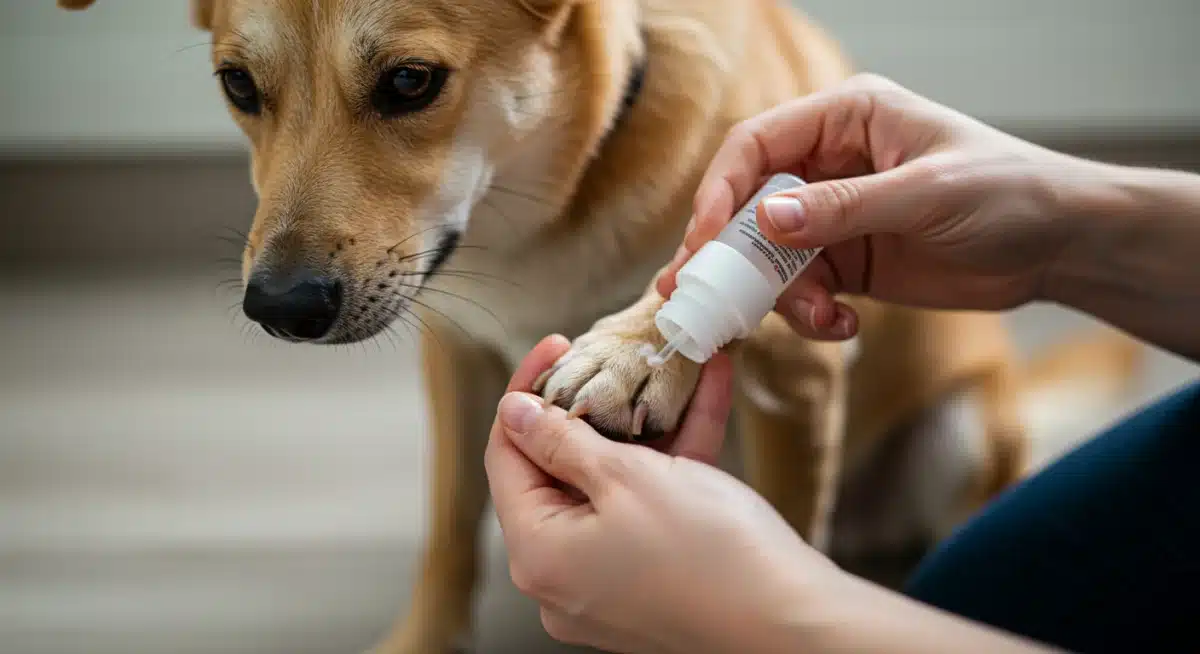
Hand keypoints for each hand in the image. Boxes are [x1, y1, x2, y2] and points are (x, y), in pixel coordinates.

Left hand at [484, 336, 842, 653]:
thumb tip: (514, 412)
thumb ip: (562, 440)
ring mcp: (607, 581)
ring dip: (641, 426)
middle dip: (593, 407)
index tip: (558, 347)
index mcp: (538, 554)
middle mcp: (562, 576)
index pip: (506, 457)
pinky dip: (671, 461)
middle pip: (558, 472)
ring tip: (666, 367)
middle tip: (615, 357)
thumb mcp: (627, 477)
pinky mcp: (651, 579)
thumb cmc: (708, 552)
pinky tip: (705, 397)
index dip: (527, 393)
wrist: (794, 623)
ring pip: (611, 485)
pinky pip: (648, 508)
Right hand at [657, 74, 1099, 338]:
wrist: (1060, 246)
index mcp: (846, 118)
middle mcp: (829, 164)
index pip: (756, 144)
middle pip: (749, 204)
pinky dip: (810, 315)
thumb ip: (843, 208)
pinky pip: (801, 290)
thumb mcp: (926, 194)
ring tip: (823, 318)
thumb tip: (765, 220)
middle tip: (702, 295)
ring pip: (769, 257)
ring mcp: (835, 217)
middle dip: (729, 252)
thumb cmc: (1008, 192)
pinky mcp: (847, 263)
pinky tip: (846, 326)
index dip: (722, 189)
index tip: (704, 239)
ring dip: (779, 295)